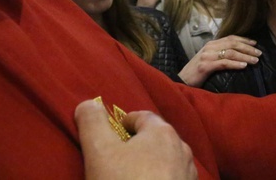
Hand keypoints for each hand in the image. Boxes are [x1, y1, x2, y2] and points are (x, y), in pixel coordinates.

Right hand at [75, 99, 196, 179]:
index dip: (122, 123)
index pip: (141, 116)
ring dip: (149, 166)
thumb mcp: (100, 151)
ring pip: (165, 161)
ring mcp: (187, 173)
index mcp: (162, 132)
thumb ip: (92, 124)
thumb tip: (87, 103)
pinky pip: (171, 179)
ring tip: (130, 178)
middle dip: (137, 146)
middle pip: (155, 139)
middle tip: (115, 161)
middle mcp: (181, 148)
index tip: (109, 136)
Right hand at [178, 35, 260, 86]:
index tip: (255, 43)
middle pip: (233, 44)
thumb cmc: (196, 73)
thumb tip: (238, 55)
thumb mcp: (209, 60)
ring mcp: (207, 56)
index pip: (230, 38)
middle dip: (248, 48)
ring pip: (230, 52)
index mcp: (211, 44)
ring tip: (255, 60)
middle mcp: (209, 47)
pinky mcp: (205, 66)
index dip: (244, 40)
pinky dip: (235, 63)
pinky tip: (244, 65)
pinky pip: (224, 63)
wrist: (181, 81)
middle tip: (259, 53)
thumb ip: (220, 55)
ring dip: (245, 56)